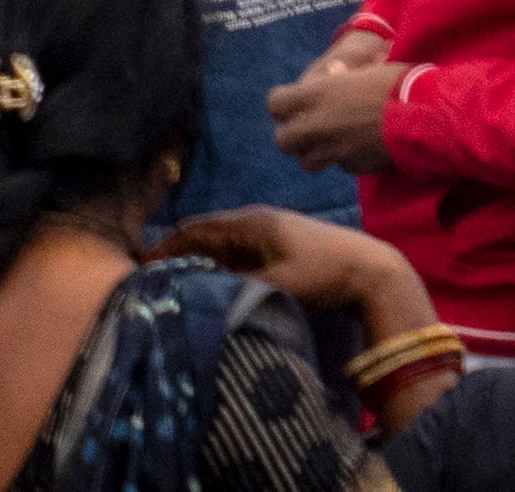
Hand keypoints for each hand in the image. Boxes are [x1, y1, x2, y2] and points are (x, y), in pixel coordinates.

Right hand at [160, 206, 437, 354]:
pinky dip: (222, 266)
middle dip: (178, 253)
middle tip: (155, 276)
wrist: (372, 272)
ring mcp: (269, 233)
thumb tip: (199, 292)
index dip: (166, 246)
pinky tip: (216, 283)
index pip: (195, 229)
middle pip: (205, 235)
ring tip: (179, 282)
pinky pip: (240, 254)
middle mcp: (254, 222)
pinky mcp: (282, 247)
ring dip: (201, 261)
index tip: (142, 264)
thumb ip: (236, 287)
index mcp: (249, 222)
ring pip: (223, 246)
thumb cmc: (324, 274)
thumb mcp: (277, 283)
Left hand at [267, 24, 402, 168]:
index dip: (283, 105)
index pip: (275, 104)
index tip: (293, 105)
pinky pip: (340, 166)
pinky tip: (358, 149)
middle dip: (292, 137)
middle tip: (307, 131)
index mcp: (314, 95)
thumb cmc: (393, 82)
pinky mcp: (355, 166)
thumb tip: (333, 72)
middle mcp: (318, 125)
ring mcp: (335, 150)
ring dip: (315, 154)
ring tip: (330, 144)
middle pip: (283, 141)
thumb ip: (339, 75)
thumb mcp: (361, 68)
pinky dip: (344, 160)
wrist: (424, 114)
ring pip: (307, 162)